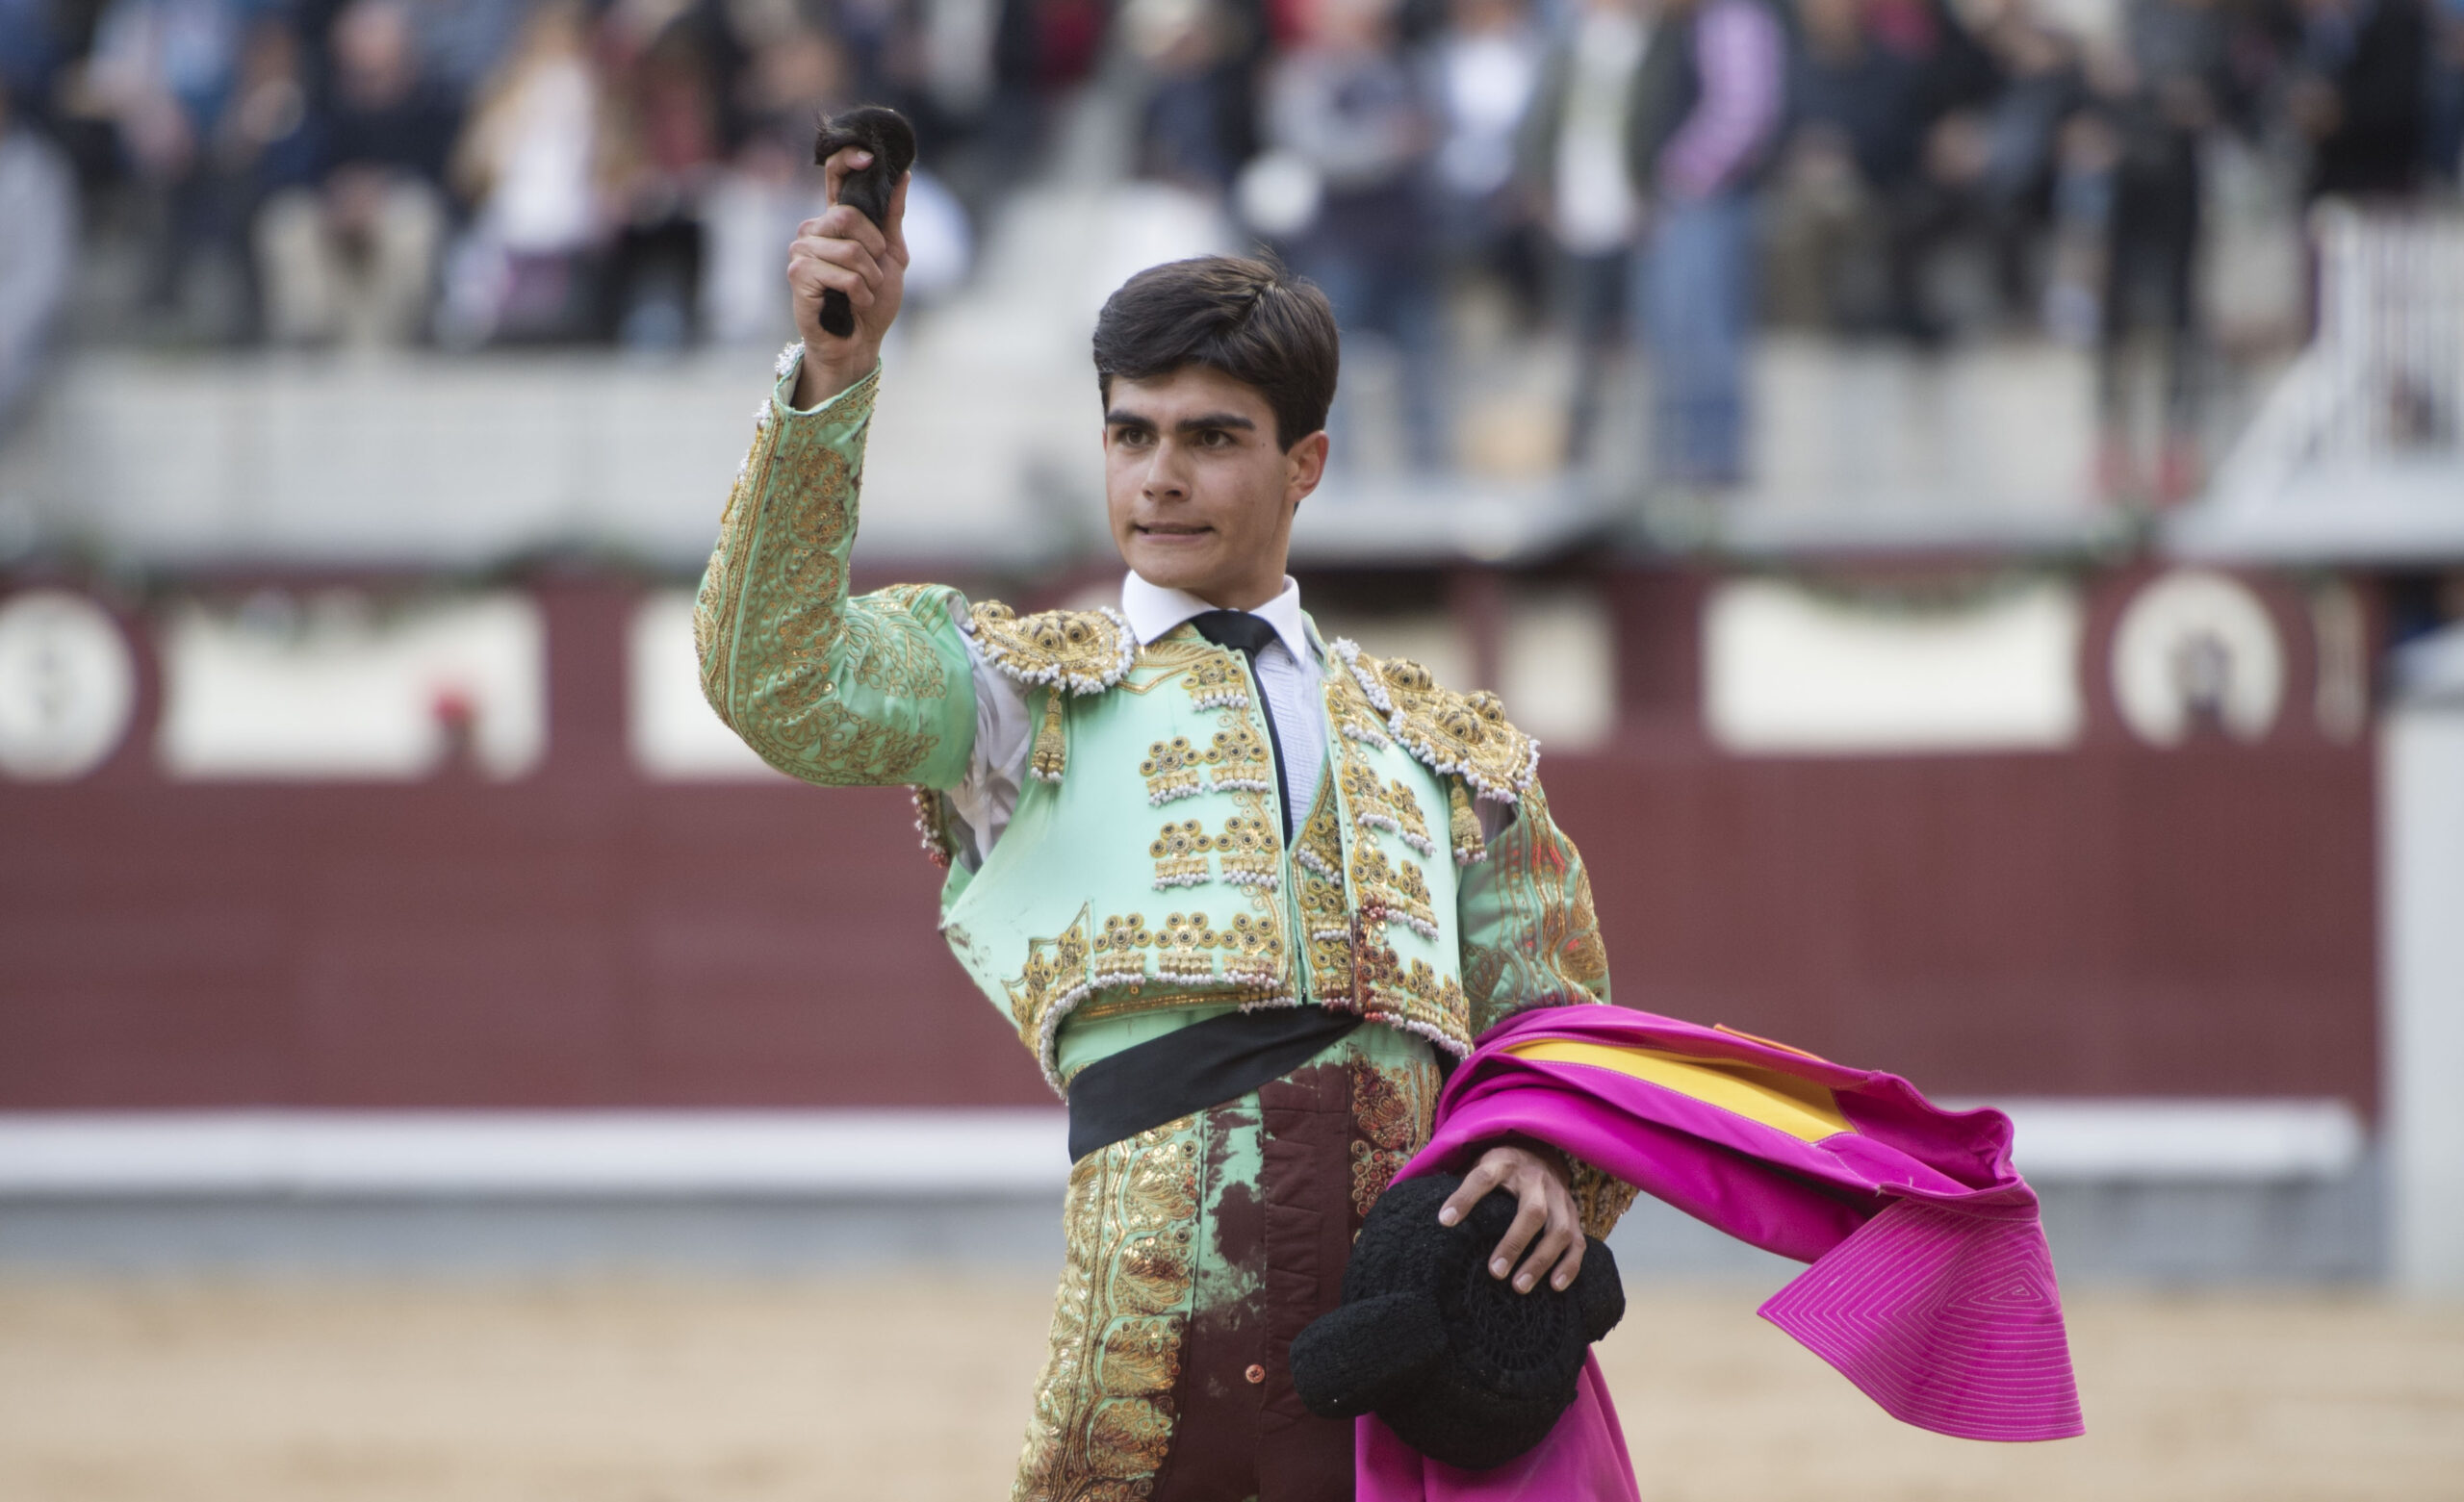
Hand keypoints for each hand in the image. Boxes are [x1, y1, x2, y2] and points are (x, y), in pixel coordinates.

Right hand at [788, 146, 909, 406]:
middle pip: (847, 215)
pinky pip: (841, 274)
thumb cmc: (873, 300)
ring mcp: (802, 251)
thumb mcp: (892, 254)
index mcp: (836, 221)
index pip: (833, 176)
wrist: (860, 342)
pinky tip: (854, 303)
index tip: (868, 158)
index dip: (846, 159)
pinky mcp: (798, 275)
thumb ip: (893, 216)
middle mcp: (814, 229)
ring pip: (849, 249)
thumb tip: (904, 174)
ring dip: (870, 277)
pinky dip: (859, 292)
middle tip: (875, 269)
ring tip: (865, 292)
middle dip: (874, 246)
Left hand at [1439, 1141, 1584, 1294]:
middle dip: (1514, 1243)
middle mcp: (1536, 1180)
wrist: (1540, 1151)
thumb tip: (1432, 1215)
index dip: (1464, 1198)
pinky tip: (1555, 1286)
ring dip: (1540, 1261)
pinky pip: (1578, 1243)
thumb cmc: (1500, 1168)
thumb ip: (1461, 1186)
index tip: (1445, 1221)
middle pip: (1531, 1211)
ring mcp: (1559, 1198)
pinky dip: (1569, 1265)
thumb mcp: (1479, 1164)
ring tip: (1519, 1287)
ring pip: (1558, 1230)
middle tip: (1495, 1272)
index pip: (1483, 1177)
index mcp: (1506, 1163)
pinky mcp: (1574, 1215)